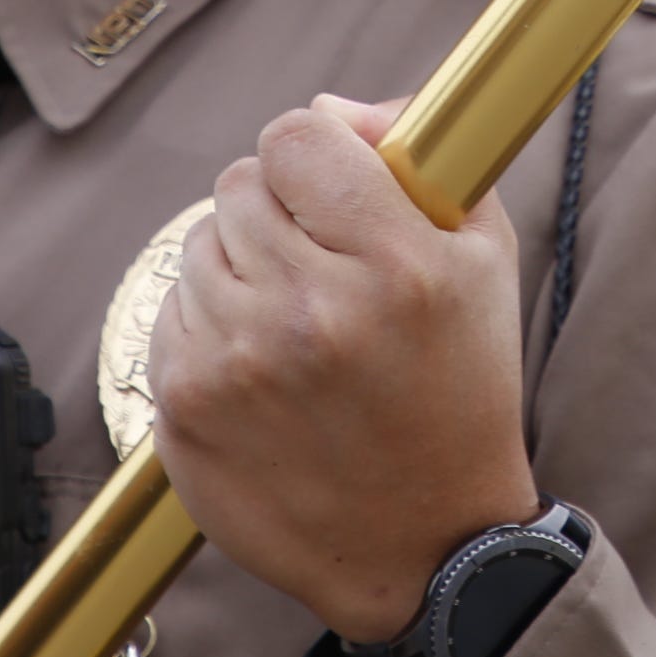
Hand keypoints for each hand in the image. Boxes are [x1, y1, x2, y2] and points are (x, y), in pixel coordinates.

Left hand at [148, 95, 541, 641]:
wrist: (425, 546)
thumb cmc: (461, 392)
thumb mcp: (483, 262)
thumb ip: (420, 161)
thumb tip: (335, 111)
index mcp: (395, 265)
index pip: (297, 136)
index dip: (313, 149)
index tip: (329, 182)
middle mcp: (310, 311)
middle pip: (241, 186)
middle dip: (279, 210)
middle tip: (318, 260)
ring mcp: (238, 365)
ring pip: (200, 247)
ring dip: (242, 269)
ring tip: (294, 321)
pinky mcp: (185, 411)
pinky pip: (172, 315)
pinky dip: (210, 327)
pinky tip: (263, 366)